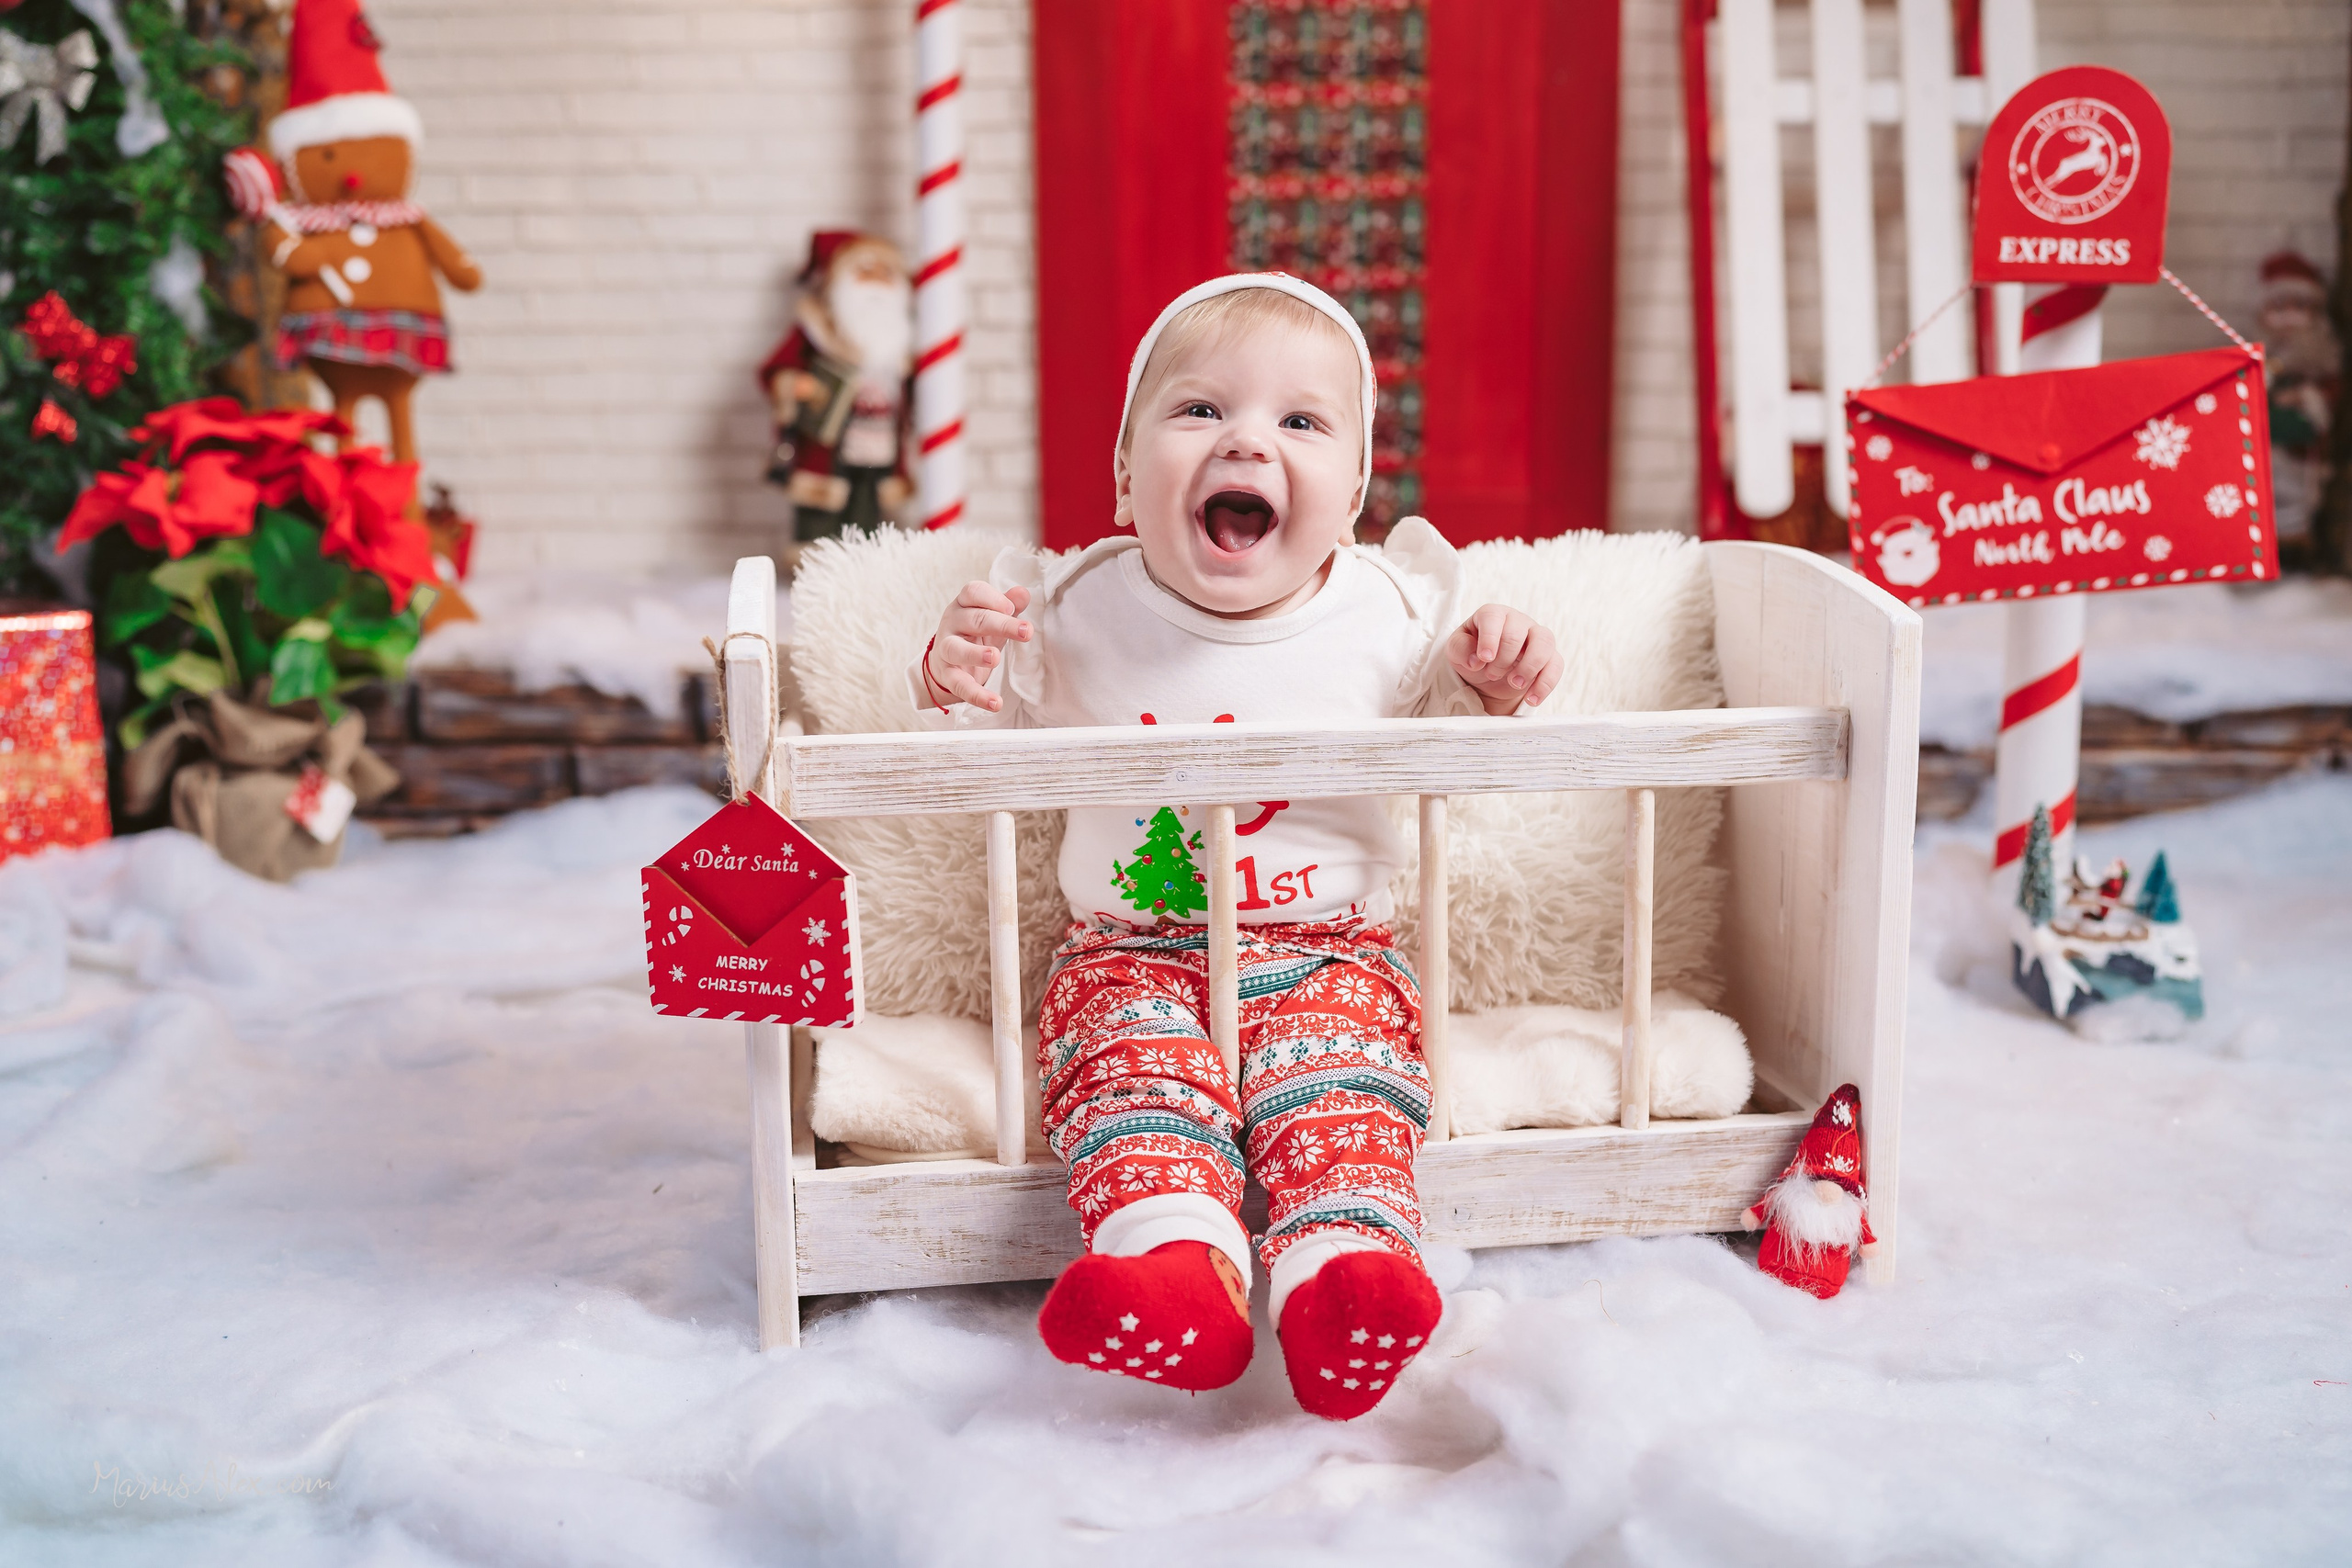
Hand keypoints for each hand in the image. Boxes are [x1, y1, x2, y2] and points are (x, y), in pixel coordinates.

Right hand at [923, 581, 1033, 711]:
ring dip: (975, 653)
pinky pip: (960, 685)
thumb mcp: (993, 618)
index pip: (972, 592)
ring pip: (956, 649)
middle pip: (974, 619)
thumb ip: (1008, 606)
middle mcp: (951, 623)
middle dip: (1001, 624)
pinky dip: (977, 695)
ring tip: (995, 658)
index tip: (1011, 608)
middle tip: (1026, 631)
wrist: (948, 661)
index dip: (992, 598)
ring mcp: (946, 649)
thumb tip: (1023, 593)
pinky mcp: (947, 675)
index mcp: (963, 605)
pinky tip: (995, 703)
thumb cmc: (975, 633)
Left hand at [1447, 603, 1561, 714]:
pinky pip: (1556, 665)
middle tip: (1492, 674)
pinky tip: (1531, 699)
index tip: (1484, 659)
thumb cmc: (1472, 655)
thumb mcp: (1456, 652)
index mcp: (1493, 615)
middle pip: (1517, 632)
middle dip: (1504, 658)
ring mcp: (1536, 637)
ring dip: (1529, 666)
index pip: (1494, 617)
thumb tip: (1475, 659)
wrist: (1487, 676)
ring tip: (1515, 684)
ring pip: (1544, 642)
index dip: (1489, 638)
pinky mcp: (1549, 657)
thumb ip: (1460, 649)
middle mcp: (1517, 621)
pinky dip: (1545, 684)